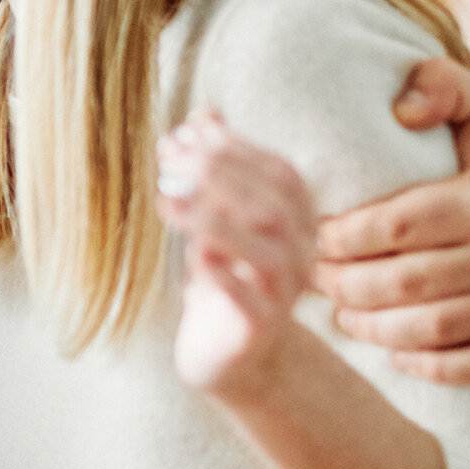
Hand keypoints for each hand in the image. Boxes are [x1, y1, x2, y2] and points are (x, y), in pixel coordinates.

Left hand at [158, 115, 318, 397]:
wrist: (231, 354)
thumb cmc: (222, 272)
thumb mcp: (216, 216)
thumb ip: (215, 168)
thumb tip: (203, 114)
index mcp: (297, 220)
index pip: (280, 173)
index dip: (237, 148)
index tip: (187, 130)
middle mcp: (302, 254)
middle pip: (274, 207)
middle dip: (219, 175)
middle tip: (168, 157)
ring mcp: (286, 295)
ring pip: (267, 252)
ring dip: (215, 220)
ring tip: (167, 199)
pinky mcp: (262, 330)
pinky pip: (251, 301)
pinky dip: (223, 275)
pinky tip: (193, 257)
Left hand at [313, 59, 469, 384]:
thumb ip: (439, 86)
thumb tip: (400, 111)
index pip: (397, 226)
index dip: (344, 237)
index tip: (313, 236)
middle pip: (406, 282)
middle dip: (346, 284)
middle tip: (313, 278)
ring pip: (432, 328)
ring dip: (374, 328)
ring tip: (340, 313)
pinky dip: (426, 364)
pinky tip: (392, 350)